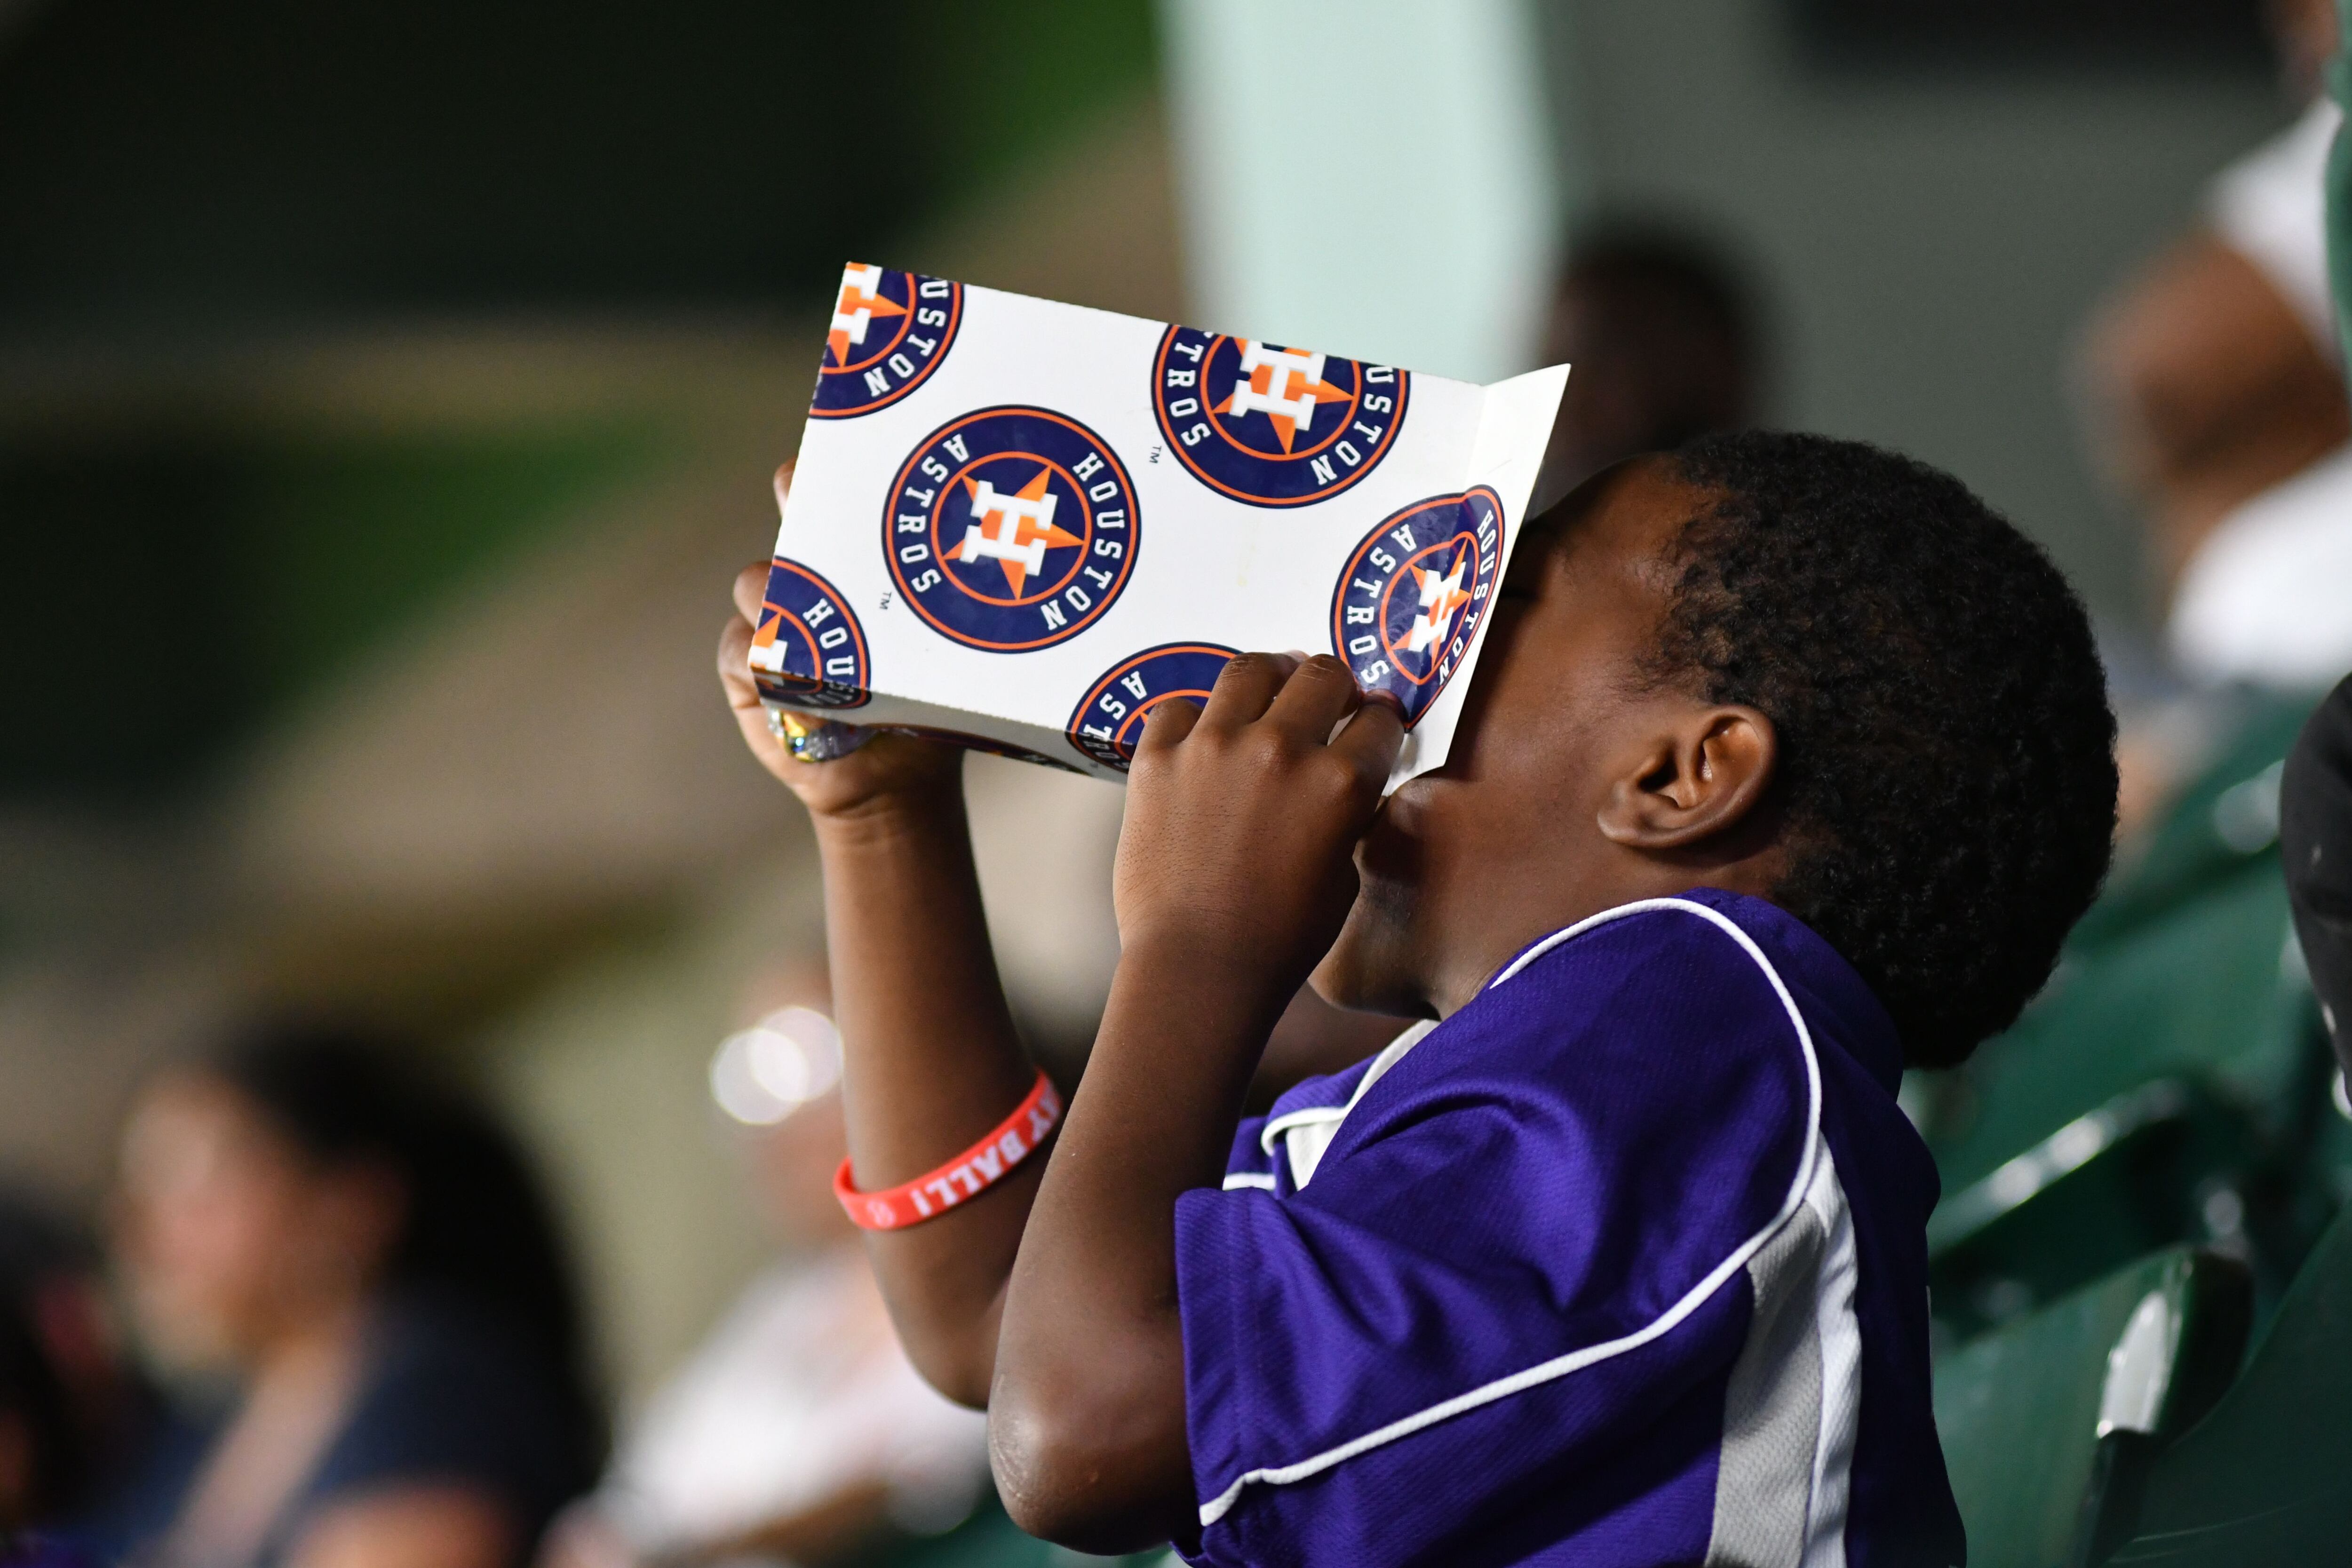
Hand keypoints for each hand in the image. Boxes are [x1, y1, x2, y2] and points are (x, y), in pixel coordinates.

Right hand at [718, 465, 961, 819]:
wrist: (897, 781)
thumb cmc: (932, 701)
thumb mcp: (958, 647)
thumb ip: (975, 606)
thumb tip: (1039, 556)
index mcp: (863, 556)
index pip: (844, 487)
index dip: (843, 459)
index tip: (858, 445)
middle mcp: (814, 575)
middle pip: (792, 509)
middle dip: (799, 490)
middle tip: (815, 486)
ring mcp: (772, 620)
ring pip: (755, 583)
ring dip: (781, 591)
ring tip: (817, 610)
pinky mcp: (749, 673)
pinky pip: (738, 651)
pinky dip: (762, 660)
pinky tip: (797, 679)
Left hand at [1113, 653, 1403, 1004]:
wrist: (1198, 969)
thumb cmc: (1279, 939)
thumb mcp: (1343, 873)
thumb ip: (1346, 813)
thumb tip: (1342, 778)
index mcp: (1340, 783)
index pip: (1378, 719)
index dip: (1378, 722)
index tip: (1369, 724)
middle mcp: (1280, 750)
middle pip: (1321, 674)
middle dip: (1334, 684)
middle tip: (1327, 698)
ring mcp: (1213, 747)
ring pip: (1251, 669)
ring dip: (1270, 676)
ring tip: (1270, 689)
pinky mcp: (1157, 759)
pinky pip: (1178, 707)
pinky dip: (1195, 718)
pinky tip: (1203, 737)